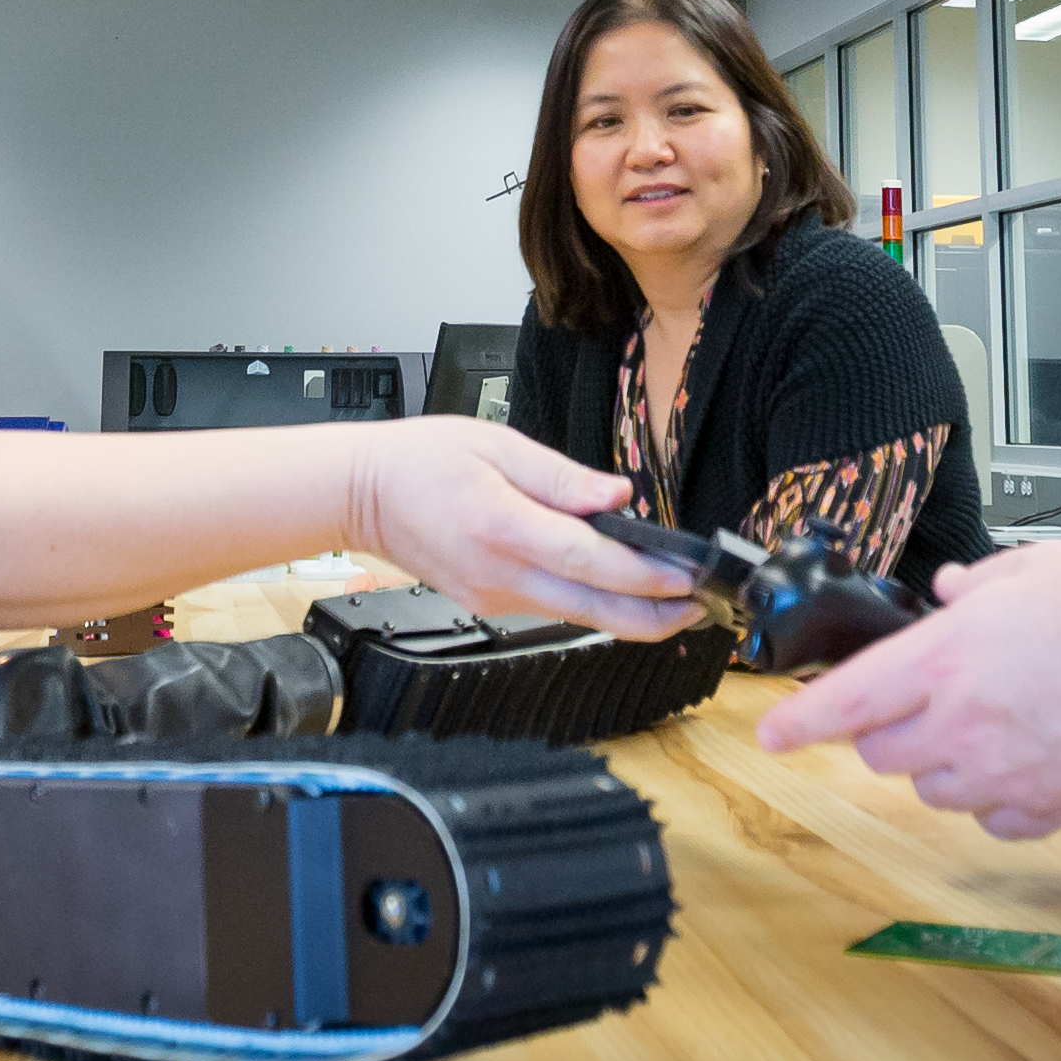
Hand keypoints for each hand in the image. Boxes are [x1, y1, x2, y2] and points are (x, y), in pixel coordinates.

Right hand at [346, 418, 698, 636]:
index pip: (590, 559)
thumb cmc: (420, 460)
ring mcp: (493, 597)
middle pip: (594, 608)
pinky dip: (592, 605)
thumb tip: (617, 494)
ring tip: (675, 602)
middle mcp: (500, 574)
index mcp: (503, 527)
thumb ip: (562, 476)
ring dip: (629, 614)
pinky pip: (552, 608)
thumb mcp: (496, 444)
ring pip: (577, 615)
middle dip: (655, 615)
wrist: (360, 494)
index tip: (687, 574)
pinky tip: (618, 593)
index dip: (645, 573)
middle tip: (699, 609)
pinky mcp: (489, 604)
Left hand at [757, 540, 1060, 837]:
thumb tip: (954, 592)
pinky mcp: (1043, 813)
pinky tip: (1027, 765)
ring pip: (935, 790)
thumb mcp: (1044, 567)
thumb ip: (984, 582)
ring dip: (943, 765)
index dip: (798, 720)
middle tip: (923, 702)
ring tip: (989, 727)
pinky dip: (997, 798)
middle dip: (889, 731)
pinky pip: (994, 818)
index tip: (772, 733)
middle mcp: (959, 727)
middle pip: (883, 753)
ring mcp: (999, 777)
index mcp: (945, 662)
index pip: (844, 700)